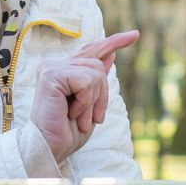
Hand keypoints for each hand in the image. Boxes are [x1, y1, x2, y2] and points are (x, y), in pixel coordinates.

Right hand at [30, 30, 138, 162]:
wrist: (52, 149)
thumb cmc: (68, 131)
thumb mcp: (91, 103)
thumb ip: (96, 78)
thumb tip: (110, 53)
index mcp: (64, 71)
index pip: (91, 51)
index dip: (113, 42)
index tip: (134, 35)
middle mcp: (55, 65)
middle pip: (98, 65)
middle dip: (102, 95)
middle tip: (91, 118)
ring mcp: (51, 67)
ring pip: (94, 73)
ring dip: (93, 101)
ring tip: (78, 117)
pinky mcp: (51, 74)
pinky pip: (86, 82)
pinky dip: (86, 102)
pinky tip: (71, 113)